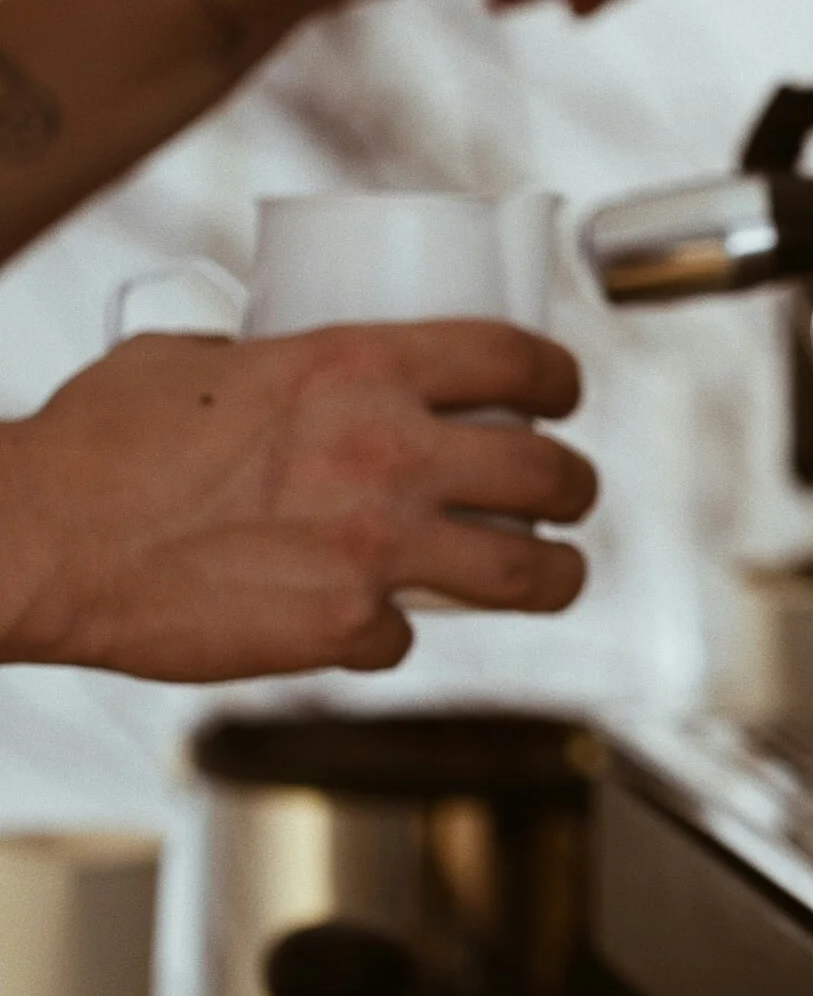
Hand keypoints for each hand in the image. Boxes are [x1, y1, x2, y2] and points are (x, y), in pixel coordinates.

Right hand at [0, 324, 597, 681]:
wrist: (41, 539)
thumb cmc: (97, 446)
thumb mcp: (195, 360)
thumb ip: (267, 361)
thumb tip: (282, 357)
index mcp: (359, 366)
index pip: (515, 357)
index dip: (559, 378)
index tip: (563, 396)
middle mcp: (388, 452)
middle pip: (550, 472)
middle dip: (575, 486)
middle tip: (568, 493)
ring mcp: (377, 546)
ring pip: (530, 571)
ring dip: (555, 574)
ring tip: (554, 574)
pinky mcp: (346, 627)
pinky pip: (408, 638)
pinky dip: (391, 636)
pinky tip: (368, 624)